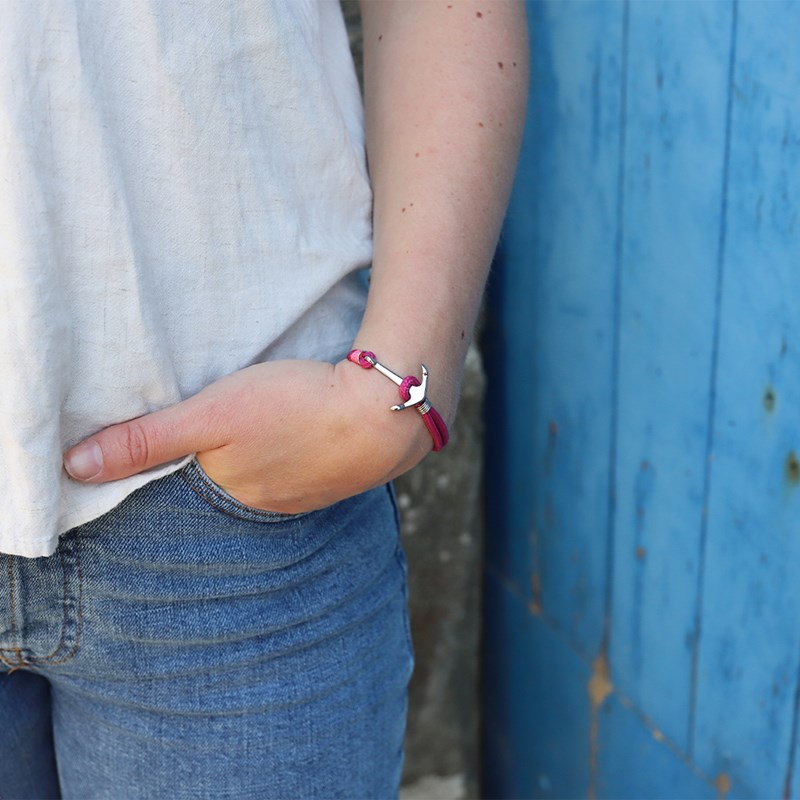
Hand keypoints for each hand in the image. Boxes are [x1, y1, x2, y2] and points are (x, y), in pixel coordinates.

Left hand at [63, 359, 430, 512]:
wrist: (382, 413)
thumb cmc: (294, 408)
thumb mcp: (211, 415)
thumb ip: (146, 440)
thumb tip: (73, 469)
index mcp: (230, 491)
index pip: (189, 482)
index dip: (178, 461)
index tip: (179, 439)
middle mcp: (266, 503)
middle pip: (229, 483)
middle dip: (220, 463)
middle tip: (222, 429)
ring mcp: (307, 493)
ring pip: (269, 477)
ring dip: (261, 459)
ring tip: (260, 431)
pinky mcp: (338, 474)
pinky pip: (303, 470)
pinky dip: (295, 454)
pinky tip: (301, 432)